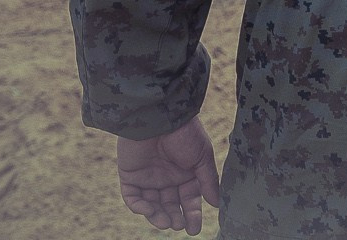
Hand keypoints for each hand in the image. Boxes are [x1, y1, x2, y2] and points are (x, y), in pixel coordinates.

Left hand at [115, 116, 220, 234]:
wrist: (160, 117)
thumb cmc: (185, 134)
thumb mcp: (202, 157)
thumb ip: (208, 181)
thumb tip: (216, 204)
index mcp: (186, 173)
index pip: (189, 199)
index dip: (192, 214)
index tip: (194, 229)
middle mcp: (167, 177)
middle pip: (170, 205)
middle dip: (175, 217)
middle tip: (179, 226)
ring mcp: (148, 178)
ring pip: (152, 205)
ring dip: (158, 216)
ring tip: (166, 222)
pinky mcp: (130, 176)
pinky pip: (132, 198)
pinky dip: (140, 206)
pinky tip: (149, 210)